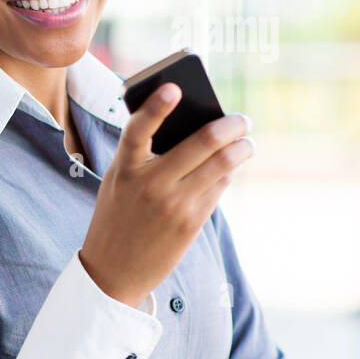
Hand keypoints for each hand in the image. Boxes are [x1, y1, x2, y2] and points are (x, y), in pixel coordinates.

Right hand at [80, 83, 252, 306]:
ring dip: (242, 148)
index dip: (156, 106)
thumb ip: (145, 157)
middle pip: (203, 142)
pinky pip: (220, 187)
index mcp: (125, 168)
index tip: (174, 88)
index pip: (138, 129)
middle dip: (231, 125)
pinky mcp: (191, 222)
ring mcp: (173, 204)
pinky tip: (228, 171)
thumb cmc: (117, 216)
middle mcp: (150, 184)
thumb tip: (194, 131)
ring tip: (246, 142)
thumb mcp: (119, 183)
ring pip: (222, 164)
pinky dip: (228, 174)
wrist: (112, 270)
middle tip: (241, 120)